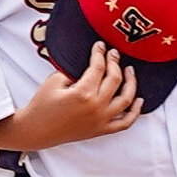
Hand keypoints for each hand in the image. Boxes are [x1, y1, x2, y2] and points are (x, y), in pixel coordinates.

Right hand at [3, 50, 146, 153]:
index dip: (100, 53)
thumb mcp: (53, 81)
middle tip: (113, 54)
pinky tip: (139, 101)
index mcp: (83, 93)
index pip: (98, 68)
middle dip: (115, 62)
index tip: (100, 46)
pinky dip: (135, 112)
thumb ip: (72, 72)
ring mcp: (101, 120)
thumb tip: (88, 68)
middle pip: (114, 79)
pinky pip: (125, 123)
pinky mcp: (101, 130)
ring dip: (131, 83)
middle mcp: (96, 107)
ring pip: (126, 100)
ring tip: (130, 71)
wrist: (36, 131)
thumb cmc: (42, 106)